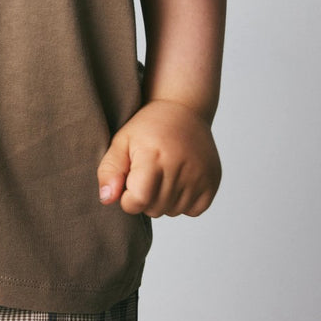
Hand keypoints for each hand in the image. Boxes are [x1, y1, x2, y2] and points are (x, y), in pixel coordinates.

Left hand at [96, 99, 221, 217]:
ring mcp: (199, 175)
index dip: (127, 198)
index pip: (138, 200)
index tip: (128, 182)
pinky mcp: (213, 181)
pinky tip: (178, 181)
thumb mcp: (121, 141)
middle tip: (146, 174)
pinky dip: (183, 202)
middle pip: (154, 209)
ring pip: (172, 211)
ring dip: (163, 201)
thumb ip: (110, 170)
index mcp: (153, 156)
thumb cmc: (148, 127)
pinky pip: (193, 210)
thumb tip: (106, 199)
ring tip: (162, 175)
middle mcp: (180, 167)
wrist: (183, 109)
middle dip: (144, 198)